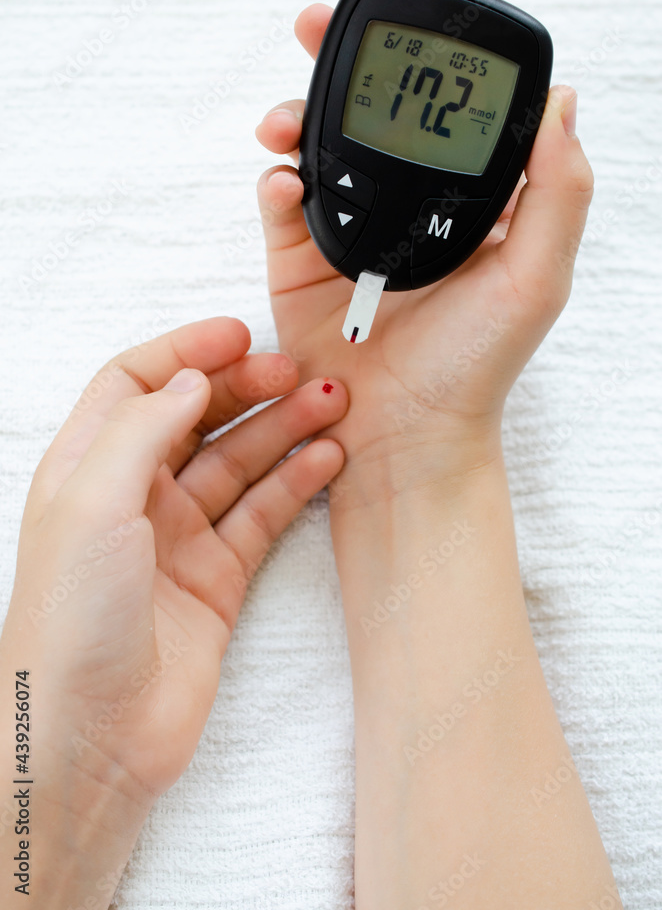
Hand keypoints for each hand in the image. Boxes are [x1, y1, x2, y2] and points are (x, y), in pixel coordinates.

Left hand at [3, 317, 346, 804]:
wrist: (93, 735)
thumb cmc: (69, 622)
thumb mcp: (92, 503)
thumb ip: (143, 430)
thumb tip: (191, 379)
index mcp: (87, 467)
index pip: (137, 383)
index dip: (186, 351)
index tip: (240, 334)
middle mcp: (133, 495)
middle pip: (196, 417)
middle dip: (247, 388)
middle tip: (298, 373)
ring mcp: (178, 535)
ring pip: (239, 462)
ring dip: (283, 431)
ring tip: (332, 407)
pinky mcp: (218, 576)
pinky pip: (263, 514)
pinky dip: (296, 483)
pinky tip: (327, 460)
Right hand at [256, 0, 592, 498]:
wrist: (404, 436)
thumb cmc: (473, 368)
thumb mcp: (535, 278)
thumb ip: (557, 190)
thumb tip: (562, 100)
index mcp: (469, 203)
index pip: (460, 106)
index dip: (452, 42)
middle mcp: (409, 206)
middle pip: (378, 110)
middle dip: (350, 57)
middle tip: (324, 24)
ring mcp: (351, 230)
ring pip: (319, 144)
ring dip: (299, 111)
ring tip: (286, 114)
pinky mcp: (300, 260)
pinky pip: (280, 204)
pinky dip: (275, 181)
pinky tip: (281, 177)